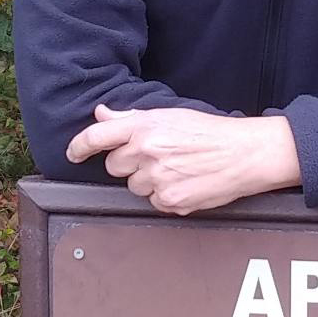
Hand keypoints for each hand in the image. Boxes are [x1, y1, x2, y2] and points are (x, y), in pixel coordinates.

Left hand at [64, 105, 300, 214]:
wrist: (245, 154)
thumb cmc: (210, 132)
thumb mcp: (170, 116)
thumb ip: (132, 118)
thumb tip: (103, 113)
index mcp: (145, 127)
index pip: (98, 136)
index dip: (79, 146)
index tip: (73, 153)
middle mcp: (147, 152)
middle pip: (114, 166)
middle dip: (128, 164)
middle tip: (156, 157)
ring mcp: (157, 179)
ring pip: (134, 187)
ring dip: (148, 182)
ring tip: (176, 170)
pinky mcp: (170, 201)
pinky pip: (154, 203)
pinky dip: (165, 197)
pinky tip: (185, 183)